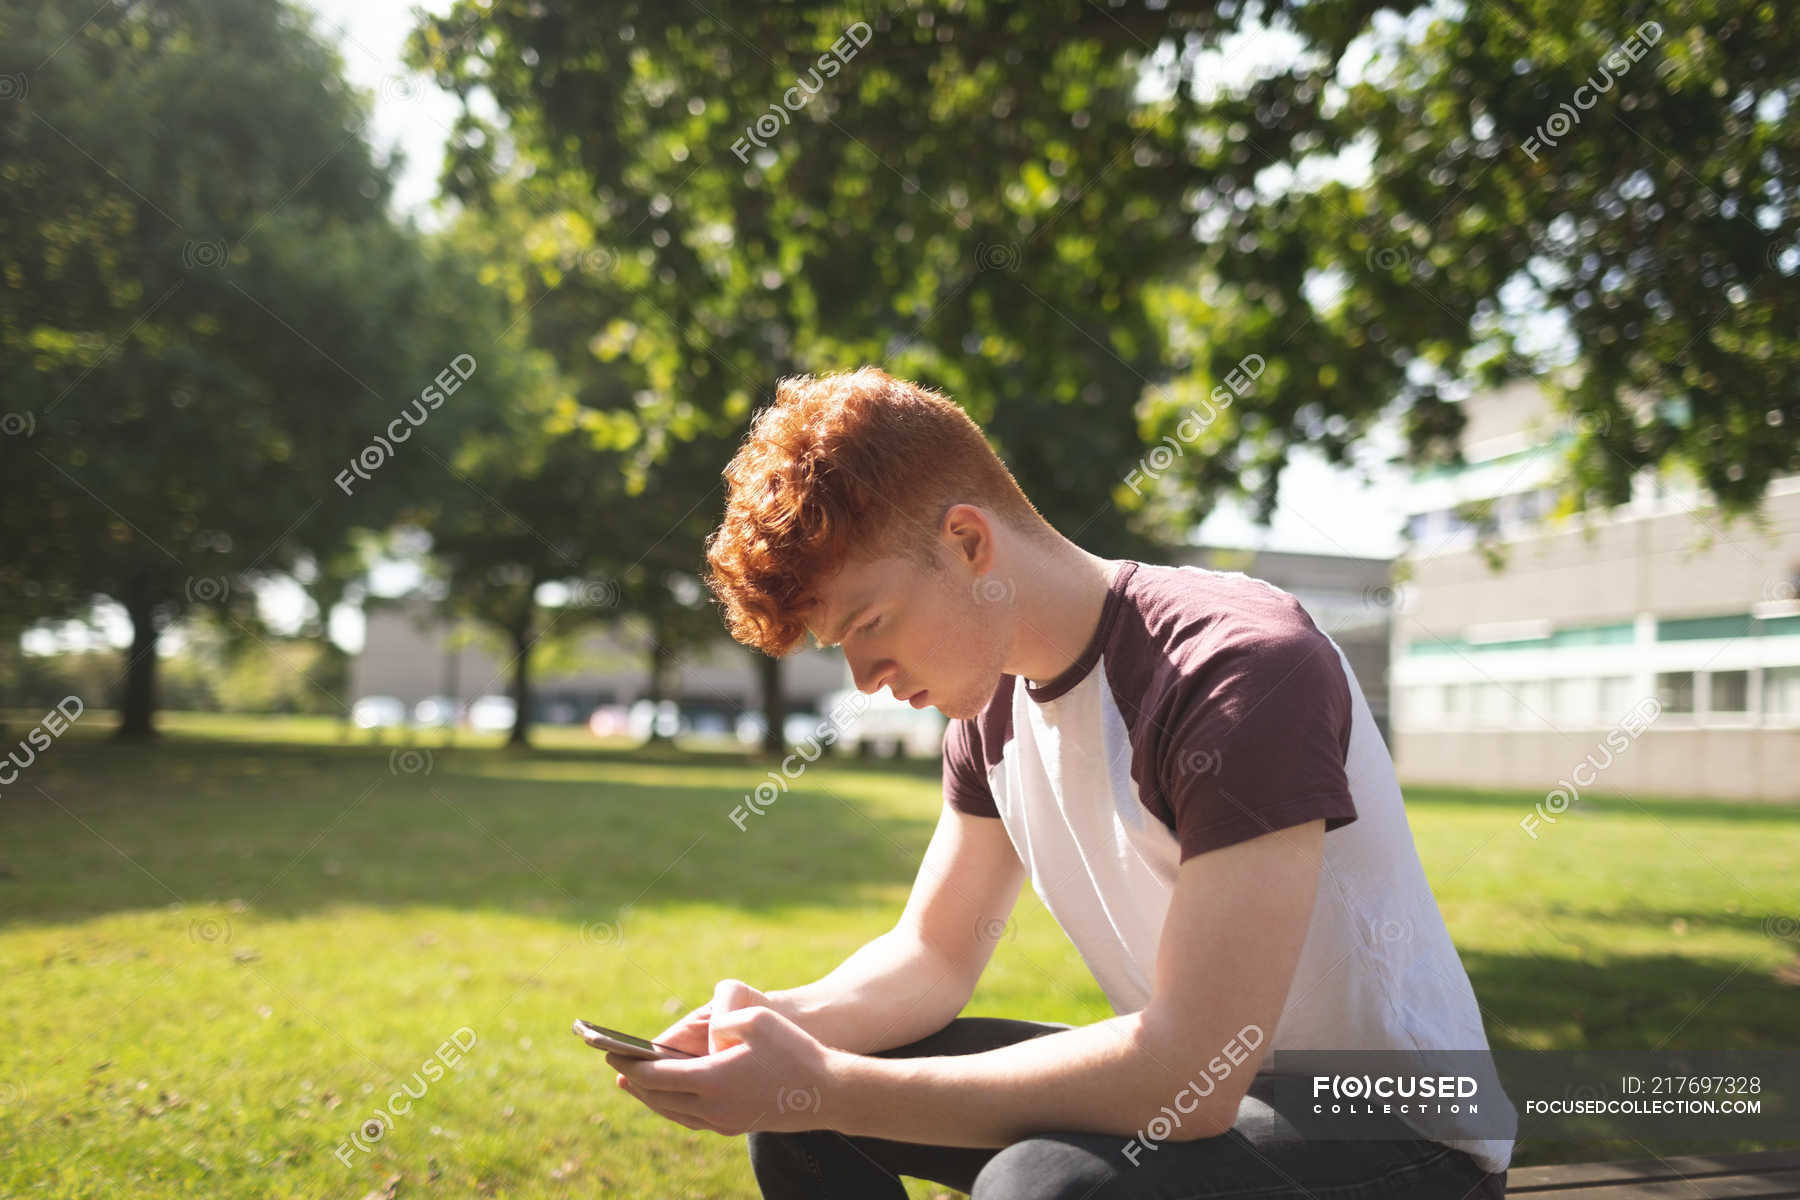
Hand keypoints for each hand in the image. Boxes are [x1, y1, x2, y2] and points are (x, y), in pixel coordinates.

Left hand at [606, 979, 836, 1135]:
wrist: (829, 1092)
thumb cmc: (794, 1050)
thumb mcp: (755, 1019)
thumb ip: (720, 1022)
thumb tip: (701, 1038)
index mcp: (711, 1080)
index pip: (655, 1075)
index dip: (629, 1062)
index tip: (608, 1052)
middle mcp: (711, 1107)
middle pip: (658, 1097)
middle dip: (634, 1081)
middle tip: (615, 1065)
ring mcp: (724, 1121)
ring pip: (673, 1112)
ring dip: (650, 1097)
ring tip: (635, 1084)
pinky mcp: (736, 1125)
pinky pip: (692, 1118)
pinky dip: (673, 1107)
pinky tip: (672, 1098)